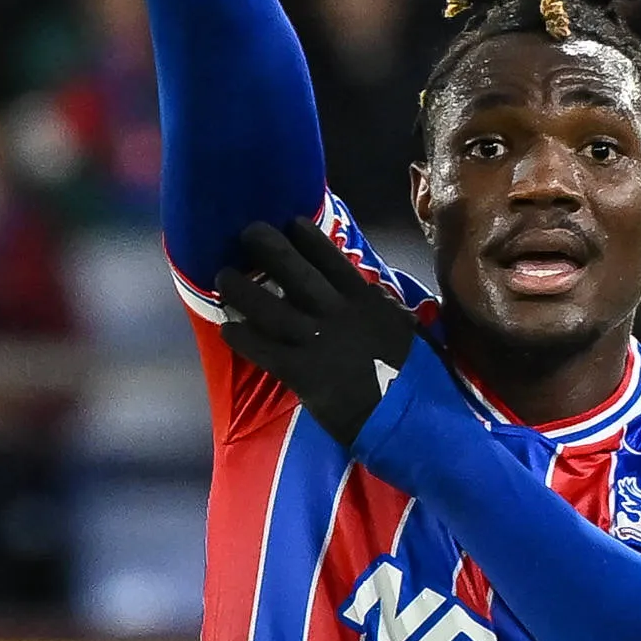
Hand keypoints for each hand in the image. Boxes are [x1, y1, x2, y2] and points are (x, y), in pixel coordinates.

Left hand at [212, 219, 425, 445]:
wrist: (412, 418)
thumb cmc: (417, 378)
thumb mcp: (408, 331)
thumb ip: (386, 311)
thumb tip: (372, 295)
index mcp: (365, 302)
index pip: (332, 259)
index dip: (308, 238)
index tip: (290, 221)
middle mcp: (338, 313)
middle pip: (295, 270)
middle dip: (267, 246)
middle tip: (247, 231)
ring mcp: (318, 341)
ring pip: (270, 307)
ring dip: (242, 289)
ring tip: (223, 276)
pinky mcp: (303, 372)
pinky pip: (264, 349)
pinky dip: (243, 337)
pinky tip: (228, 328)